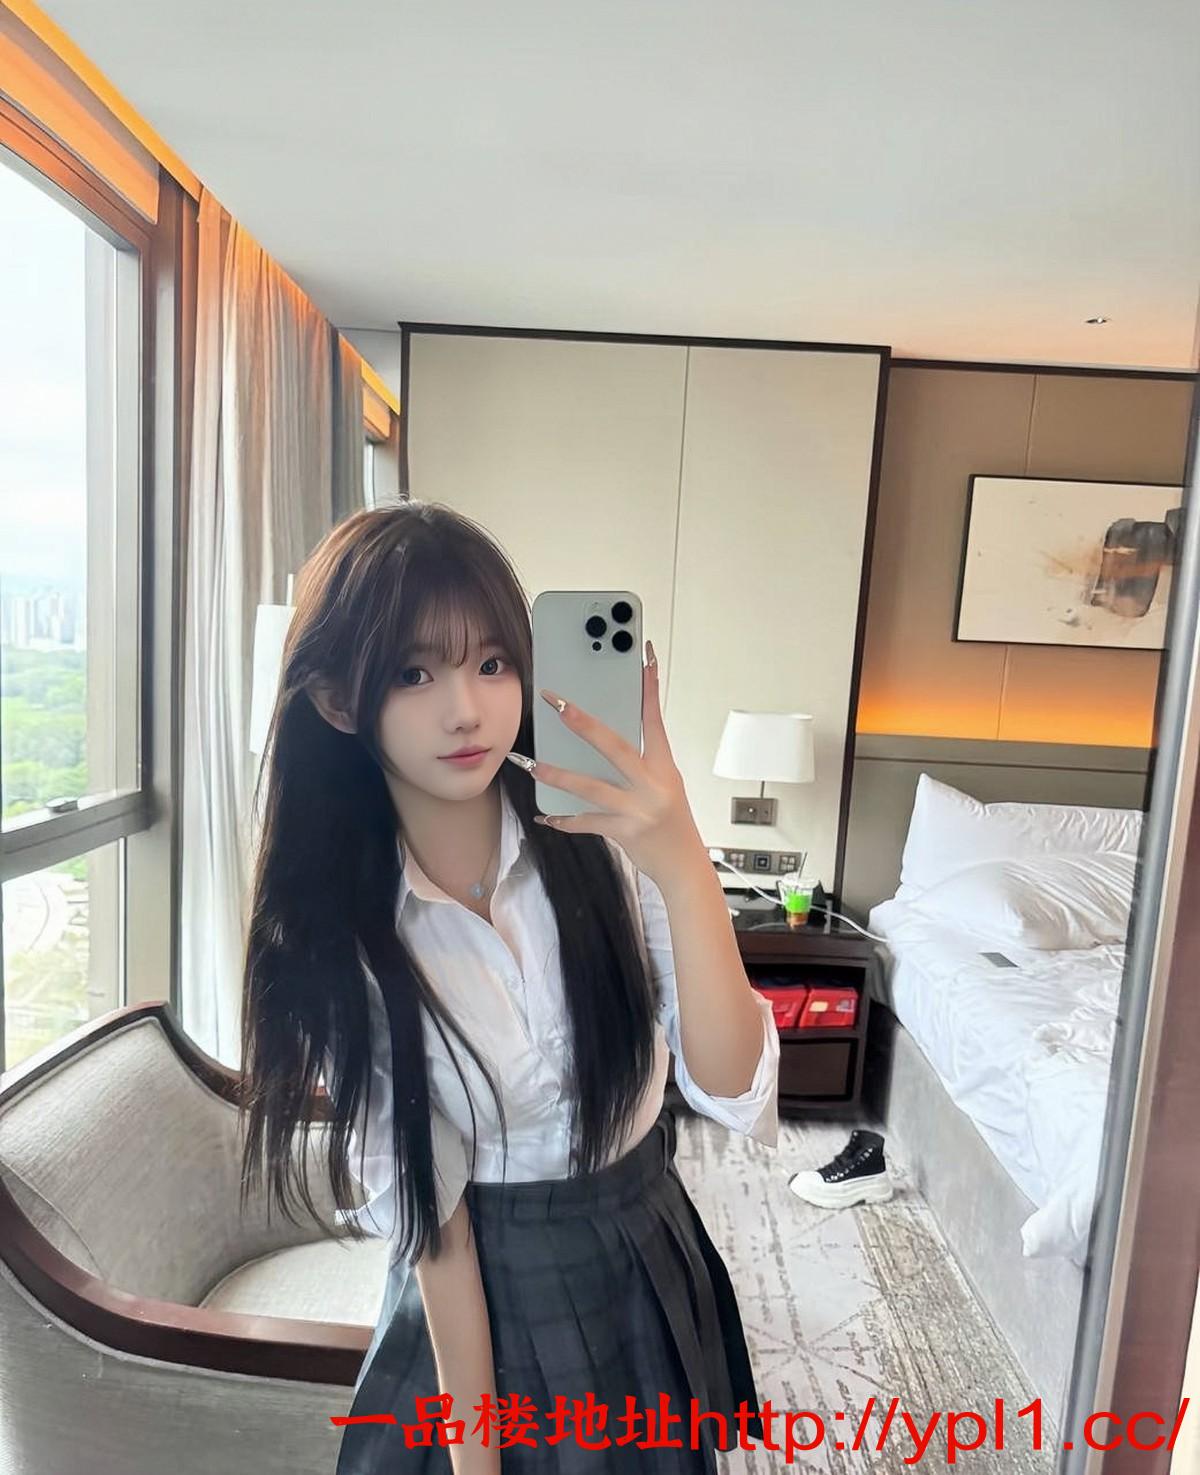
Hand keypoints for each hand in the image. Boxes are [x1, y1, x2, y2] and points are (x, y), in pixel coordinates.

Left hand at [506, 639, 706, 889]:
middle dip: (584, 724)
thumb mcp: (665, 786)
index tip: (644, 659)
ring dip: (559, 775)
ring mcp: (638, 808)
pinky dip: (564, 819)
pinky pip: (586, 822)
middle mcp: (652, 784)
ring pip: (591, 787)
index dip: (649, 688)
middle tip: (558, 705)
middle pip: (615, 746)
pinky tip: (546, 815)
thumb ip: (640, 765)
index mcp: (664, 767)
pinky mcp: (624, 832)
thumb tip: (603, 743)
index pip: (654, 720)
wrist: (684, 865)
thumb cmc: (673, 823)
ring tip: (535, 765)